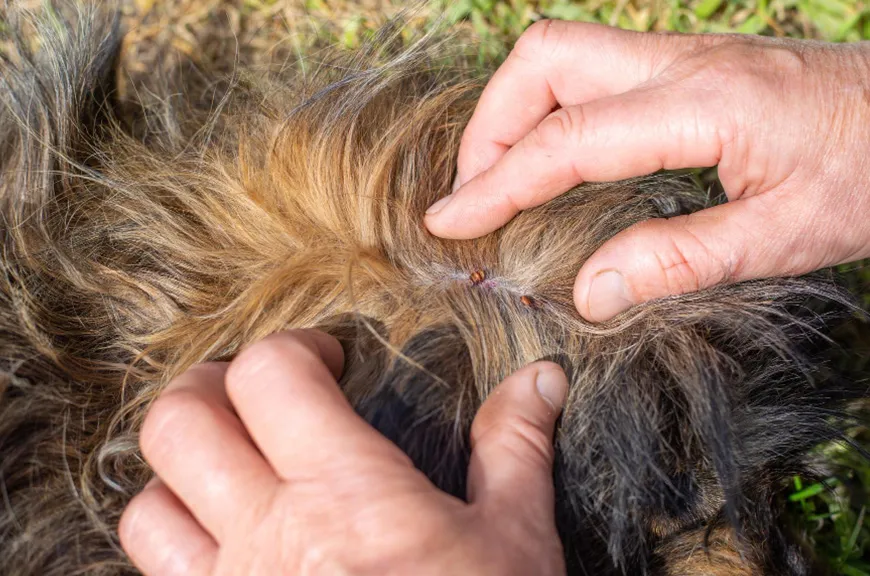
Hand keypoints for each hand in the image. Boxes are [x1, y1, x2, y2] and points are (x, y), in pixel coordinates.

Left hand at [119, 330, 567, 574]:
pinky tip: (231, 542)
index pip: (269, 377)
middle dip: (208, 387)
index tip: (329, 360)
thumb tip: (538, 380)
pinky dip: (179, 546)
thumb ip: (513, 449)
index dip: (294, 348)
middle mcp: (269, 541)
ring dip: (181, 475)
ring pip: (146, 509)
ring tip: (232, 467)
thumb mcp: (514, 542)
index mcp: (346, 496)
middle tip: (255, 392)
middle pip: (177, 424)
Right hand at [424, 20, 869, 321]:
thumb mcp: (786, 237)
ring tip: (502, 177)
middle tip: (475, 193)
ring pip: (563, 53)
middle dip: (490, 126)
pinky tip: (557, 154)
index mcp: (702, 105)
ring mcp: (685, 54)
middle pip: (544, 60)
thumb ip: (679, 261)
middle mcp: (681, 63)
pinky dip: (551, 107)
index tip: (449, 223)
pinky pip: (594, 67)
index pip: (566, 140)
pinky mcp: (692, 63)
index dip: (496, 183)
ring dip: (515, 110)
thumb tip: (588, 291)